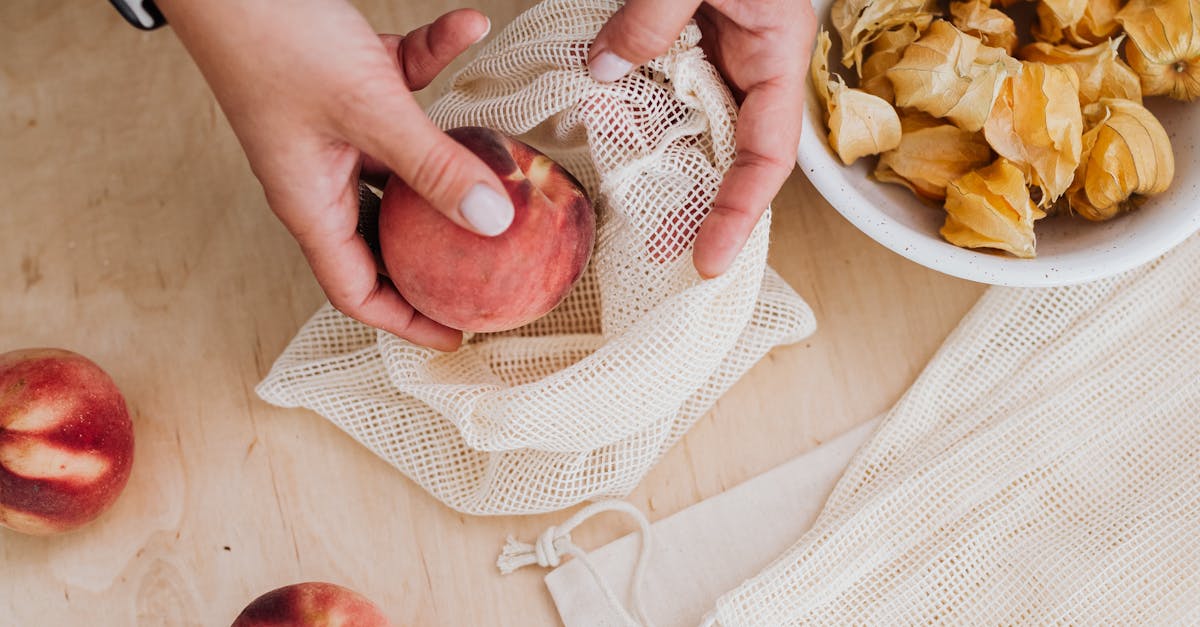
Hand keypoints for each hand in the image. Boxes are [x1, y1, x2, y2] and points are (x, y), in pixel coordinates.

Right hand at [157, 0, 510, 350]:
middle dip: (434, 252)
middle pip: (385, 236)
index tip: (455, 333)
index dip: (406, 321)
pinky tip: (467, 29)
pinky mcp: (349, 78)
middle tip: (488, 266)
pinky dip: (434, 59)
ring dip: (448, 158)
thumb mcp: (368, 111)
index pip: (356, 290)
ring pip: (404, 161)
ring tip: (500, 171)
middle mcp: (322, 173)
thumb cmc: (269, 36)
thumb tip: (491, 220)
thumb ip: (432, 165)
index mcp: (310, 202)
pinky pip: (404, 84)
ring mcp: (337, 128)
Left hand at [588, 0, 815, 277]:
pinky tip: (605, 125)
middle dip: (694, 202)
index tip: (709, 259)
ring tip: (623, 196)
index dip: (740, 212)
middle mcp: (753, 59)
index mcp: (776, 51)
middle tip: (657, 248)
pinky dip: (635, 109)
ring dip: (657, 158)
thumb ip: (652, 19)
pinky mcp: (689, 33)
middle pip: (730, 150)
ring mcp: (721, 48)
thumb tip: (603, 70)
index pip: (768, 153)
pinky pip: (664, 85)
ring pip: (692, 122)